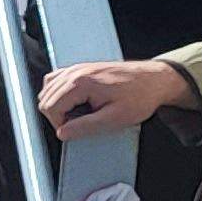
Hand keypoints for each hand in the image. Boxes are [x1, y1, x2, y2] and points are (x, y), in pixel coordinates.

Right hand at [38, 58, 188, 139]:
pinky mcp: (82, 67)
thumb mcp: (115, 119)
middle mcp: (76, 71)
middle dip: (57, 115)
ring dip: (57, 104)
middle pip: (45, 97)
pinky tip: (74, 101)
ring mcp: (78, 67)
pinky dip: (59, 92)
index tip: (74, 130)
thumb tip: (63, 133)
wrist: (156, 80)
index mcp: (81, 83)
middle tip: (78, 124)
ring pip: (48, 88)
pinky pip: (57, 79)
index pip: (50, 107)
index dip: (59, 124)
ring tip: (78, 113)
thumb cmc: (140, 97)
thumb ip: (85, 127)